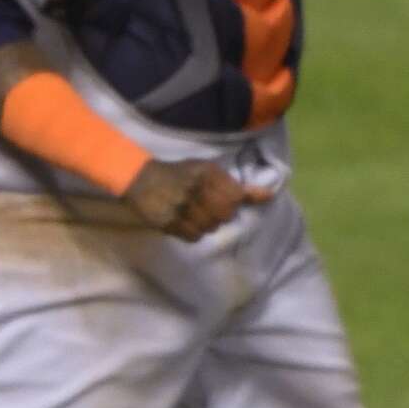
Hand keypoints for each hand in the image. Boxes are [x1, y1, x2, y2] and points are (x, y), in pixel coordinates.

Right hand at [122, 158, 273, 240]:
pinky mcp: (170, 222)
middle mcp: (195, 189)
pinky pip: (195, 236)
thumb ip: (235, 185)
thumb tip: (269, 196)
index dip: (232, 201)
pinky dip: (193, 232)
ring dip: (206, 223)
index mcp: (206, 173)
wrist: (140, 179)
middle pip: (225, 215)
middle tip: (205, 206)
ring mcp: (181, 207)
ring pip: (211, 227)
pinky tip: (184, 221)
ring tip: (193, 213)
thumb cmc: (178, 174)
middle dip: (219, 213)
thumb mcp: (206, 170)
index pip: (236, 197)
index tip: (224, 199)